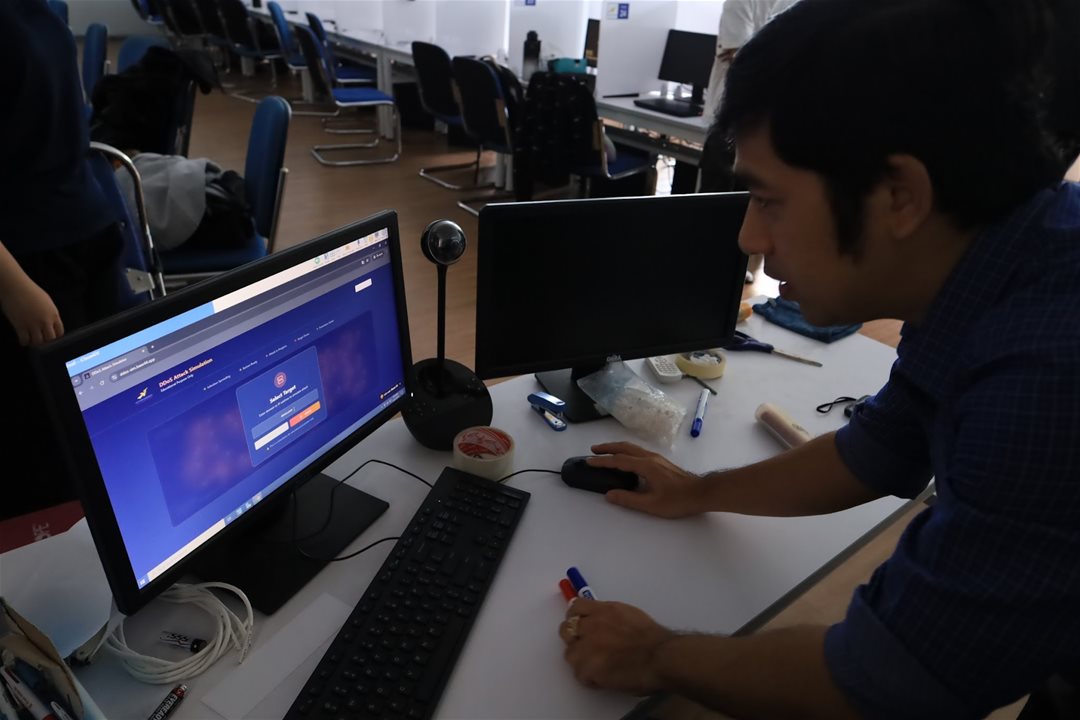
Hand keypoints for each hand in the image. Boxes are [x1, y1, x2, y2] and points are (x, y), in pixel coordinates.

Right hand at [0, 275, 62, 345]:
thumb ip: (50, 313)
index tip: (49, 337)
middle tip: (40, 340)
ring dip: (35, 343)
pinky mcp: (21, 326)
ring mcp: (33, 324)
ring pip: (38, 342)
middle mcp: (45, 321)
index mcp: (53, 314)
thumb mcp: (46, 301)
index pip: (60, 332)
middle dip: (46, 341)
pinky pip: (25, 340)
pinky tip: (23, 340)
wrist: (15, 286)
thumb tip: (49, 323)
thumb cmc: (29, 291)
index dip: (55, 336)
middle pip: (50, 339)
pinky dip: (24, 342)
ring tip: (31, 340)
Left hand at [559, 599, 675, 695]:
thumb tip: (599, 621)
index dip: (575, 618)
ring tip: (597, 667)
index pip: (575, 608)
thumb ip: (609, 616)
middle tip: (587, 648)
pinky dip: (590, 678)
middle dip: (574, 639)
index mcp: (603, 610)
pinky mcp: (589, 669)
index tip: (580, 626)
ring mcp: (588, 647)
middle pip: (566, 630)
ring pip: (570, 654)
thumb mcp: (628, 614)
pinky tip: (603, 678)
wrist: (662, 657)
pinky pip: (580, 675)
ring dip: (581, 661)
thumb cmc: (652, 637)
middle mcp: (592, 625)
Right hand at [589, 442, 706, 517]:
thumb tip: (609, 494)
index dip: (602, 461)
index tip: (588, 461)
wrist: (701, 493)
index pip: (619, 461)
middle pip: (624, 448)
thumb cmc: (678, 500)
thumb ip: (629, 499)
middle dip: (607, 448)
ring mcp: (656, 458)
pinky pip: (638, 451)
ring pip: (632, 448)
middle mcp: (650, 457)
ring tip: (605, 452)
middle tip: (593, 450)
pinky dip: (626, 451)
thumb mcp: (651, 505)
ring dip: (617, 448)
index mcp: (645, 466)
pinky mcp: (660, 462)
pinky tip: (625, 459)